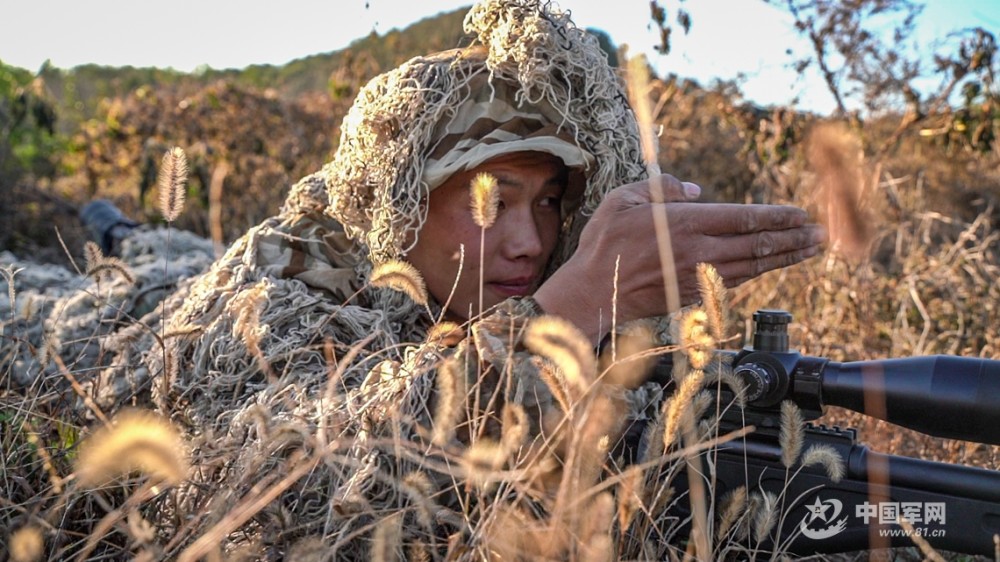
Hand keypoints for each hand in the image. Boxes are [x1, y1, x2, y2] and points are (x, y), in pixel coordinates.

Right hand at [534, 174, 824, 340]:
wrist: (592, 294)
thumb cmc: (604, 245)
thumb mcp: (623, 200)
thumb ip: (661, 188)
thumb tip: (694, 190)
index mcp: (683, 224)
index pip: (742, 219)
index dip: (775, 216)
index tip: (800, 213)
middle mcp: (697, 252)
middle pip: (756, 245)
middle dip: (792, 238)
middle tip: (820, 233)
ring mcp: (697, 277)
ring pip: (751, 266)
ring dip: (784, 257)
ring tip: (809, 249)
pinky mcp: (692, 295)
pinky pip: (733, 281)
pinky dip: (757, 273)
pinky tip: (770, 267)